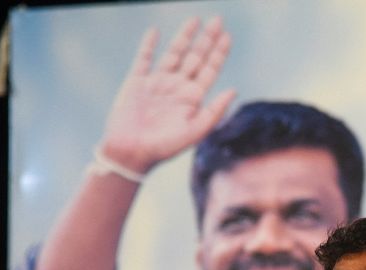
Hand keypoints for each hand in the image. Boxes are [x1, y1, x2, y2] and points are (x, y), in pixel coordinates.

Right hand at [98, 17, 235, 175]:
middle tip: (217, 20)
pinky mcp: (137, 82)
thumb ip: (215, 111)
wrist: (131, 153)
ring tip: (195, 20)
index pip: (209, 71)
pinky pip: (144, 58)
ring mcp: (157, 83)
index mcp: (192, 99)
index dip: (218, 53)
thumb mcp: (195, 132)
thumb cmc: (164, 148)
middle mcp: (177, 88)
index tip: (227, 36)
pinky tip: (155, 32)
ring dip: (184, 37)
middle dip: (206, 40)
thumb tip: (234, 89)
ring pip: (174, 54)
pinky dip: (148, 45)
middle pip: (195, 58)